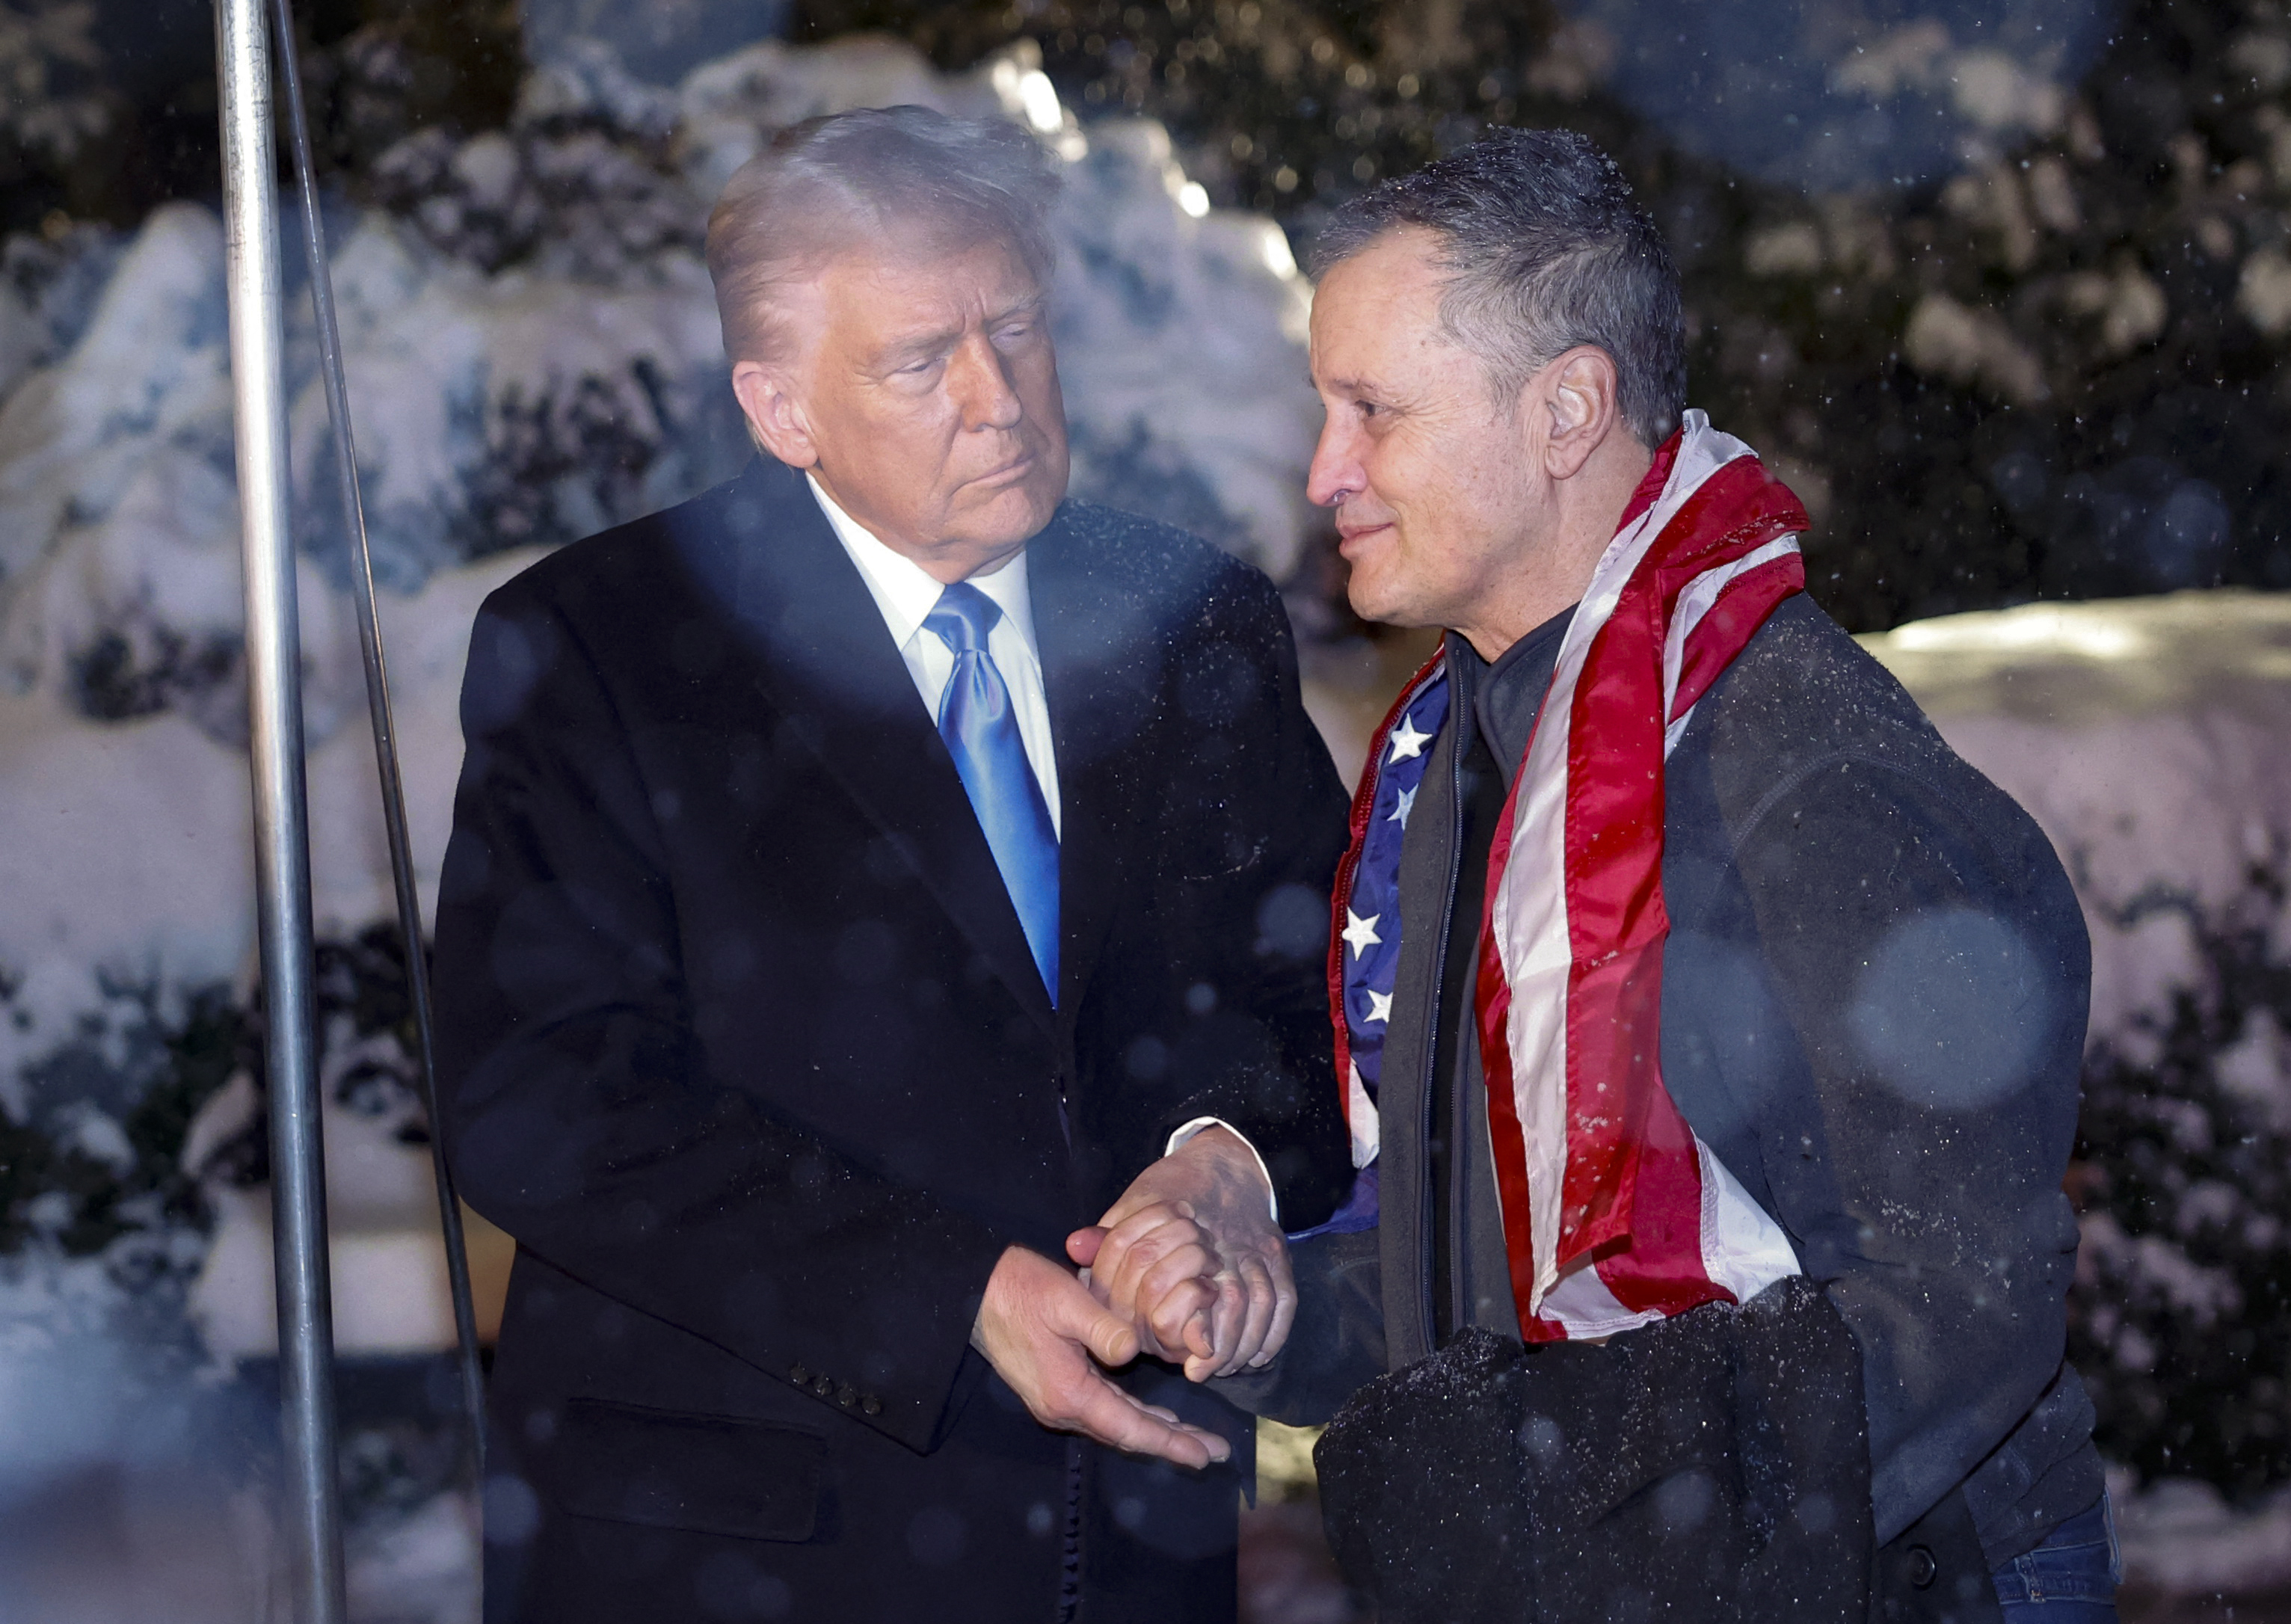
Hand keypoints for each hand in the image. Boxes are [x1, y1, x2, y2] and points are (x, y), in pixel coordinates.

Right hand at [970, 1244, 1230, 1468]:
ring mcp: (1057, 1402)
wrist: (977, 1292)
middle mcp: (1063, 1408)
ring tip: (1192, 1438)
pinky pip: (1105, 1412)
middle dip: (1172, 1443)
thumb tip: (1132, 1352)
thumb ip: (1102, 1327)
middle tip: (1213, 1451)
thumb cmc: (1022, 1290)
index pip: (1131, 1428)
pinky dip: (1134, 1418)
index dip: (1171, 1443)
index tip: (1205, 1453)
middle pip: (1127, 1434)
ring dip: (1155, 1432)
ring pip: (1117, 1425)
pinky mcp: (1056, 1389)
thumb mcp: (1066, 1301)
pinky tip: (1154, 1416)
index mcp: (1069, 1393)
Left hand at [1067, 1126, 1293, 1381]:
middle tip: (1204, 1371)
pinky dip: (1274, 1330)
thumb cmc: (1172, 1191)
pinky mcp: (1276, 1254)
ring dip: (1247, 1342)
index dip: (1186, 1327)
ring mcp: (1256, 1247)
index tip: (1184, 1364)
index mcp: (1190, 1229)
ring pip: (1261, 1303)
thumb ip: (1108, 1236)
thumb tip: (1075, 1247)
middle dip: (1225, 1346)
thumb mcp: (1135, 1206)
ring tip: (1226, 1368)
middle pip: (1234, 1302)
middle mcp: (1228, 1241)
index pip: (1189, 1285)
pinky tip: (1257, 1354)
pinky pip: (1284, 1298)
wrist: (1221, 1161)